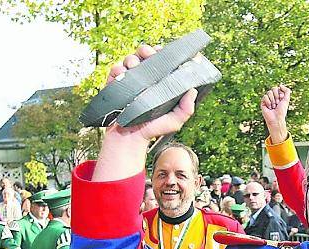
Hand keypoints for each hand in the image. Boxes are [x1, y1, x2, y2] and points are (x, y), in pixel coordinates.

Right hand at [93, 44, 197, 182]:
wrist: (130, 139)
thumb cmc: (153, 130)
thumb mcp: (174, 121)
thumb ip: (186, 109)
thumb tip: (192, 91)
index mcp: (159, 82)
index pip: (161, 61)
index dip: (162, 52)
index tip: (163, 51)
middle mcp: (145, 79)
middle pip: (145, 55)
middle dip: (146, 50)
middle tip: (149, 54)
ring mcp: (129, 81)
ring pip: (130, 59)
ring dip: (132, 58)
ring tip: (134, 65)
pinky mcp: (115, 86)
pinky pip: (115, 71)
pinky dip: (118, 70)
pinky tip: (123, 75)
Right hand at [261, 85, 290, 144]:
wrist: (276, 119)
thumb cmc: (282, 110)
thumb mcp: (286, 99)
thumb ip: (287, 90)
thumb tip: (280, 85)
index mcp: (279, 96)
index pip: (278, 88)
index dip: (280, 94)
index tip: (281, 100)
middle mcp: (273, 97)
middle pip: (273, 88)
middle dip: (276, 96)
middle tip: (277, 103)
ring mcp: (268, 99)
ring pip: (269, 92)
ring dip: (273, 100)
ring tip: (273, 106)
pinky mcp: (263, 102)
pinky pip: (265, 96)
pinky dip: (268, 102)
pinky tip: (269, 107)